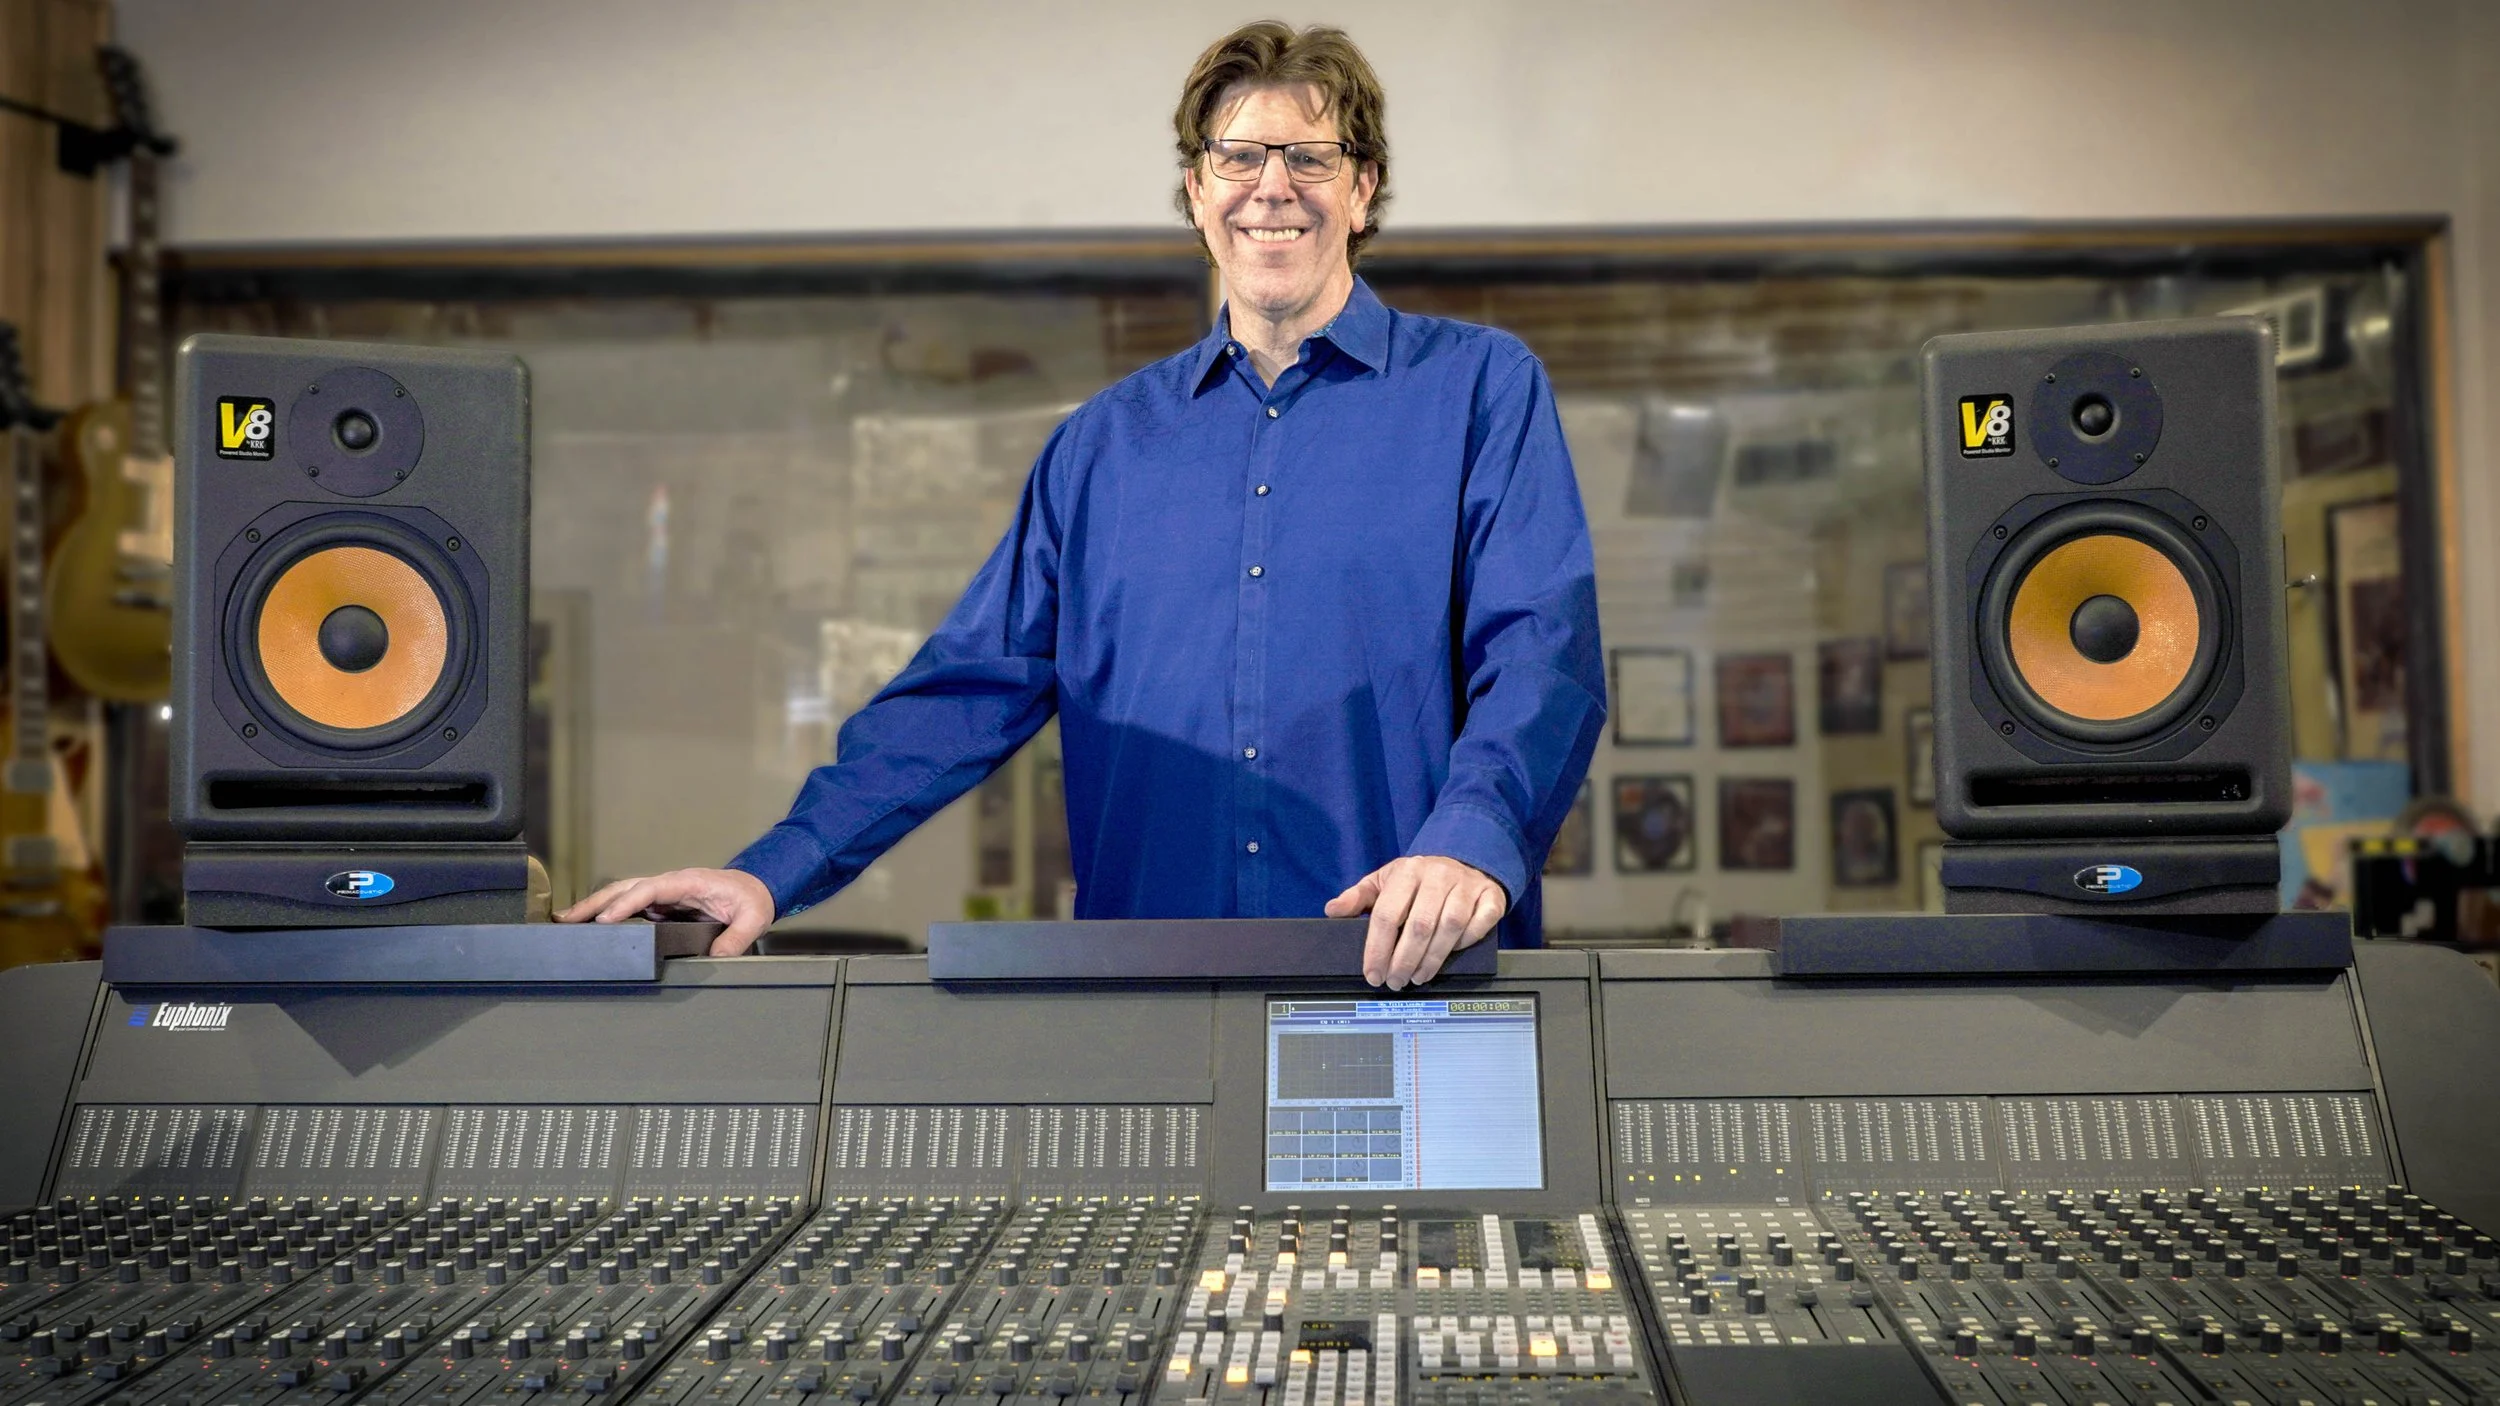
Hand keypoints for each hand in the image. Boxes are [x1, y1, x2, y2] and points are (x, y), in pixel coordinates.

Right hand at [558, 867, 774, 955]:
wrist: (755, 889)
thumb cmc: (751, 899)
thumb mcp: (751, 918)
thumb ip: (735, 938)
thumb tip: (715, 957)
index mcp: (688, 881)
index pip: (649, 889)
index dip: (625, 904)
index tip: (605, 919)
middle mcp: (671, 884)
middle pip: (625, 889)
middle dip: (595, 903)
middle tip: (567, 919)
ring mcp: (664, 893)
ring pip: (622, 894)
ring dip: (595, 906)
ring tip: (567, 921)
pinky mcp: (662, 903)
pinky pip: (630, 905)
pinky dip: (608, 912)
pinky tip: (592, 926)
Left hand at [1326, 855, 1507, 988]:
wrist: (1465, 862)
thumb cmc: (1419, 880)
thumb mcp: (1385, 881)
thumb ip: (1359, 897)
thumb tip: (1333, 911)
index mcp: (1407, 871)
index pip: (1387, 913)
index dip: (1377, 948)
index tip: (1373, 974)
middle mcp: (1438, 875)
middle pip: (1419, 925)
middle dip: (1404, 960)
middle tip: (1395, 982)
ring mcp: (1467, 885)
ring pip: (1450, 927)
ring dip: (1432, 959)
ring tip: (1418, 977)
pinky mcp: (1490, 897)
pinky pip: (1480, 924)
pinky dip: (1465, 943)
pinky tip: (1449, 957)